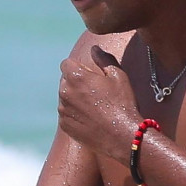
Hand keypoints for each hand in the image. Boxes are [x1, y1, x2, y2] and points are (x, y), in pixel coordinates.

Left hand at [57, 46, 141, 161]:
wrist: (122, 136)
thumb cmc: (123, 104)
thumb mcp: (119, 76)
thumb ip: (104, 59)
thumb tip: (94, 48)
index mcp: (76, 77)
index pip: (66, 63)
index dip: (78, 67)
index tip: (91, 75)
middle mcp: (65, 92)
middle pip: (65, 80)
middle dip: (76, 83)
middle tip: (95, 92)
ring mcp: (63, 110)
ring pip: (65, 97)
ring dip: (75, 98)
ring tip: (94, 107)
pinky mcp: (65, 125)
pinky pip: (66, 114)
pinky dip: (75, 114)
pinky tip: (91, 119)